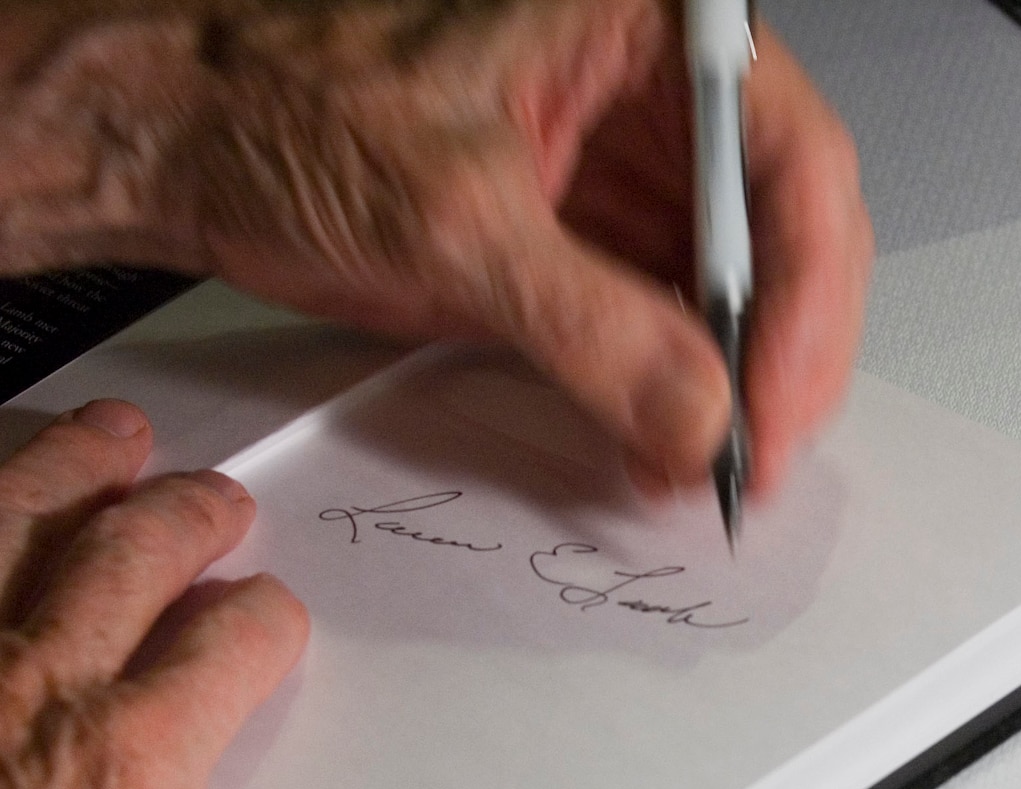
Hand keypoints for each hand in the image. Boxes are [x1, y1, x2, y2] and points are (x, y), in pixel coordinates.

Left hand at [0, 1, 871, 495]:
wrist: (164, 134)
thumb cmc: (270, 93)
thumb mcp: (450, 214)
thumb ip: (591, 326)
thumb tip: (696, 415)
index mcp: (640, 26)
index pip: (788, 158)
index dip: (806, 292)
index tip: (780, 397)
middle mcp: (643, 88)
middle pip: (775, 226)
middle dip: (772, 351)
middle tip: (756, 452)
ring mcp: (613, 162)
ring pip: (721, 282)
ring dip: (721, 381)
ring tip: (704, 465)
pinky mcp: (573, 231)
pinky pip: (652, 313)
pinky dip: (662, 385)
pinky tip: (660, 438)